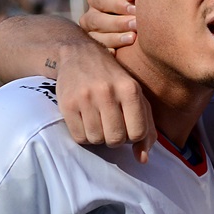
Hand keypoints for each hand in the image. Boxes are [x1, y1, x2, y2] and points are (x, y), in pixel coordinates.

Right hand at [54, 31, 154, 162]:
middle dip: (116, 139)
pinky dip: (84, 136)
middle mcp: (107, 91)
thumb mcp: (136, 96)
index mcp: (130, 89)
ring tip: (99, 122)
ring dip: (99, 137)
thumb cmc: (114, 80)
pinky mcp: (67, 103)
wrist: (79, 54)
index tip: (128, 128)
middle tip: (112, 126)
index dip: (134, 137)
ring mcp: (85, 97)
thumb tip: (142, 159)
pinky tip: (86, 121)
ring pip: (97, 140)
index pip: (138, 132)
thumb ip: (146, 127)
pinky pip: (79, 137)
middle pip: (116, 139)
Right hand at [80, 0, 135, 50]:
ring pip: (96, 36)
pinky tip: (120, 53)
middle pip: (96, 19)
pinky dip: (110, 51)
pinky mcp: (100, 49)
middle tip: (136, 24)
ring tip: (133, 38)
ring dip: (114, 37)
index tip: (135, 8)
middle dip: (117, 22)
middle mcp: (92, 16)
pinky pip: (101, 52)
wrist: (148, 24)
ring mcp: (93, 34)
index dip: (116, 4)